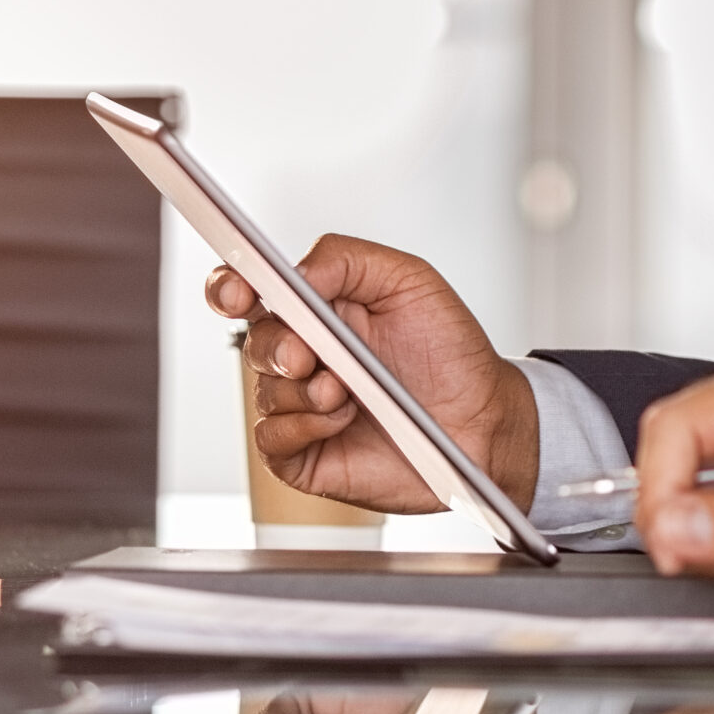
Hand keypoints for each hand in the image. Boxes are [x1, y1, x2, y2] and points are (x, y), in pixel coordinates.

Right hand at [205, 234, 541, 511]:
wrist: (482, 417)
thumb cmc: (449, 350)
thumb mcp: (410, 280)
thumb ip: (346, 260)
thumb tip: (293, 274)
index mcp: (318, 309)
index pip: (250, 291)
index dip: (230, 288)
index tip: (238, 292)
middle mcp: (304, 355)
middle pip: (254, 341)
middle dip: (275, 345)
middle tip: (306, 354)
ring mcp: (301, 405)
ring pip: (264, 391)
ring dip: (303, 390)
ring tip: (346, 391)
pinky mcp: (305, 452)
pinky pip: (272, 439)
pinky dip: (303, 426)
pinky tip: (341, 419)